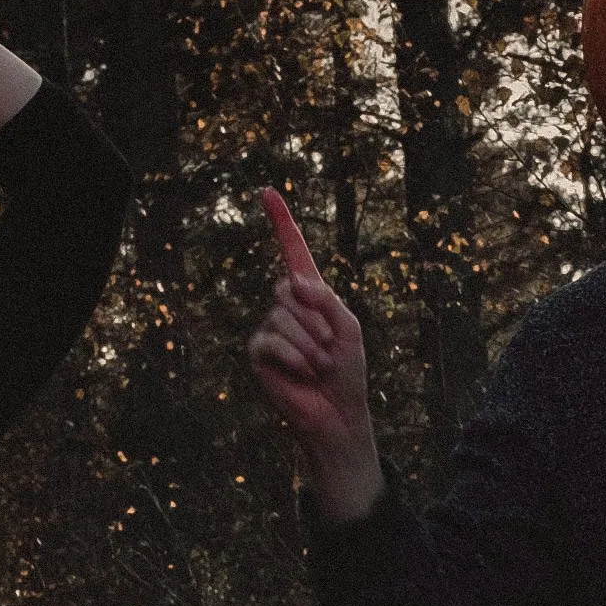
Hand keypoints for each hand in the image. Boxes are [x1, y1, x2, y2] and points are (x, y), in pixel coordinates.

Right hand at [247, 189, 381, 523]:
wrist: (337, 413)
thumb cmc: (347, 371)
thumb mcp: (348, 326)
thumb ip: (325, 298)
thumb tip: (292, 280)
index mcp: (310, 294)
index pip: (293, 251)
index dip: (281, 222)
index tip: (267, 192)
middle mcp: (285, 306)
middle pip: (290, 287)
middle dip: (317, 318)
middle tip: (329, 348)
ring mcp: (269, 328)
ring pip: (284, 315)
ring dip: (311, 343)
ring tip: (319, 365)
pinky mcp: (258, 352)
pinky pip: (273, 340)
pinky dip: (295, 357)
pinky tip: (303, 374)